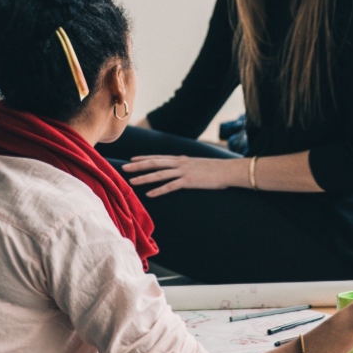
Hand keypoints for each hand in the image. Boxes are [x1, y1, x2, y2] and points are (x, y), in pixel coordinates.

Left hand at [125, 156, 247, 196]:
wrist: (228, 170)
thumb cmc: (216, 169)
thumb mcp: (198, 164)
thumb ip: (188, 166)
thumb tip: (182, 170)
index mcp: (181, 159)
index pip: (158, 157)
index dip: (144, 158)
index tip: (132, 159)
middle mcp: (180, 163)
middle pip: (154, 163)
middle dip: (138, 166)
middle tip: (124, 168)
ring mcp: (184, 172)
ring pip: (159, 174)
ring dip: (144, 178)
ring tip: (131, 181)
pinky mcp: (189, 181)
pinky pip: (170, 186)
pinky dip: (159, 190)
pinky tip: (149, 194)